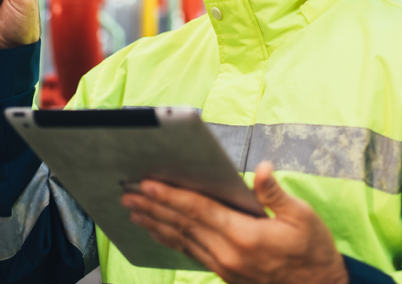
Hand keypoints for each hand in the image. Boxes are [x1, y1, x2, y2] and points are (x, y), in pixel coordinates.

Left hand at [121, 161, 348, 283]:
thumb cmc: (314, 253)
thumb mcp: (303, 218)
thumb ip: (275, 194)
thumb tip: (263, 168)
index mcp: (244, 236)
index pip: (198, 210)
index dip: (170, 195)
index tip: (146, 184)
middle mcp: (227, 253)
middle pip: (182, 224)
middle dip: (153, 206)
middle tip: (127, 194)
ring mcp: (224, 266)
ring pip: (181, 240)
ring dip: (155, 222)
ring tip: (133, 210)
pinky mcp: (224, 274)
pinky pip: (190, 253)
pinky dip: (170, 239)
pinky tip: (157, 231)